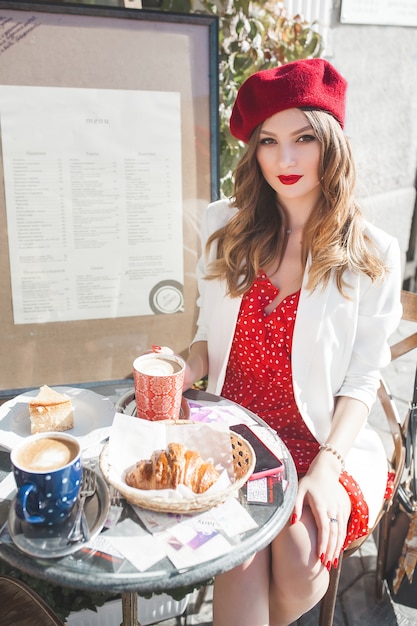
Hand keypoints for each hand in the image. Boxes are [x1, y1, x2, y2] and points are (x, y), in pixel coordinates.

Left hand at [293, 454, 350, 569]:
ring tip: (332, 562)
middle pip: (334, 534)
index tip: (320, 556)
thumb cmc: (309, 482)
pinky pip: (344, 528)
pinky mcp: (343, 510)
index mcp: (321, 506)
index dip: (323, 543)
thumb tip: (293, 521)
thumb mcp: (299, 490)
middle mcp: (332, 509)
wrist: (326, 471)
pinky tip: (338, 550)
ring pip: (341, 532)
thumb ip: (296, 506)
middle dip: (330, 550)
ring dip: (337, 548)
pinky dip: (342, 540)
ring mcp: (339, 510)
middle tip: (326, 565)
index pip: (324, 528)